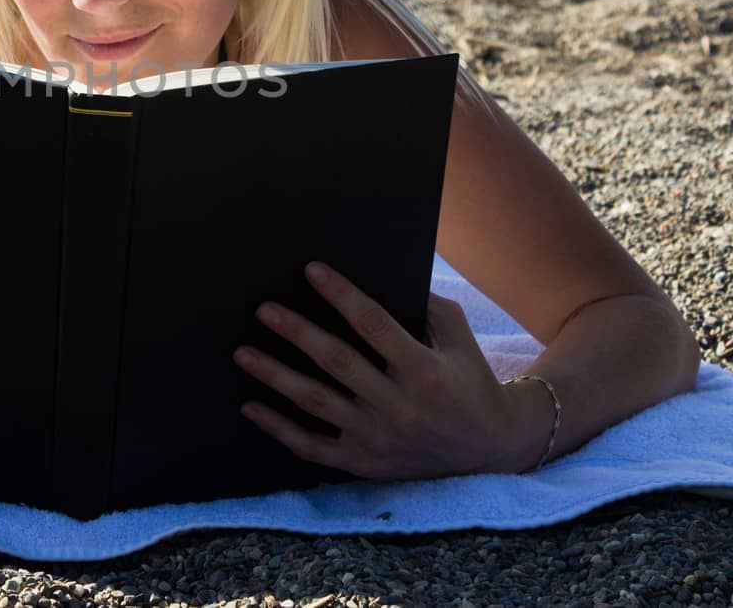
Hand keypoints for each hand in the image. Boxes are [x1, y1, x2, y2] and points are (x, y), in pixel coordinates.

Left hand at [233, 261, 532, 479]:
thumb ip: (423, 305)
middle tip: (263, 309)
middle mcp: (399, 406)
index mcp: (425, 371)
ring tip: (242, 353)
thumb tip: (372, 275)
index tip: (311, 270)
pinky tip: (249, 406)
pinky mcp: (364, 462)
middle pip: (337, 363)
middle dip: (297, 332)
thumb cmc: (468, 379)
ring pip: (315, 403)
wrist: (489, 449)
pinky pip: (311, 447)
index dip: (341, 295)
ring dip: (275, 376)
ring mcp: (378, 438)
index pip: (374, 325)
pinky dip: (277, 428)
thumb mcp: (458, 336)